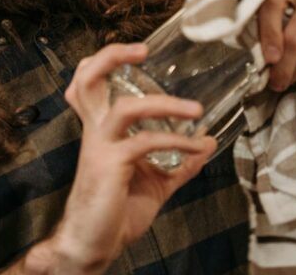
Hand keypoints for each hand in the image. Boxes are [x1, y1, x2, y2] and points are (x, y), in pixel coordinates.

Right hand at [53, 43, 215, 271]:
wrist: (94, 244)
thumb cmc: (116, 211)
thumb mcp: (156, 181)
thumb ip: (180, 161)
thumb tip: (208, 141)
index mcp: (102, 129)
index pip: (89, 83)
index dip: (107, 60)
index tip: (138, 51)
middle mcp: (96, 131)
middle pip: (87, 80)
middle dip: (110, 56)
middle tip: (142, 50)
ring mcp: (101, 147)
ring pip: (125, 107)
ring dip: (164, 103)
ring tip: (196, 109)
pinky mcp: (111, 166)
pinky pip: (146, 143)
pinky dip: (178, 142)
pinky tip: (198, 147)